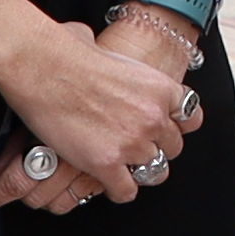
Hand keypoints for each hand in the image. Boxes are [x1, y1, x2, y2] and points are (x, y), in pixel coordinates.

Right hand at [0, 0, 186, 199]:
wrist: (44, 67)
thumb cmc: (70, 53)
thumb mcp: (119, 54)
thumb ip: (121, 63)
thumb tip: (94, 45)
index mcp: (161, 87)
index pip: (189, 117)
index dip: (174, 125)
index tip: (164, 129)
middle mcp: (154, 117)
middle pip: (172, 147)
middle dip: (155, 148)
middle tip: (135, 148)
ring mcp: (132, 143)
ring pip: (153, 172)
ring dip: (137, 170)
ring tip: (122, 167)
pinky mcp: (106, 164)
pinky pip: (126, 191)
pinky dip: (118, 190)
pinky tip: (107, 182)